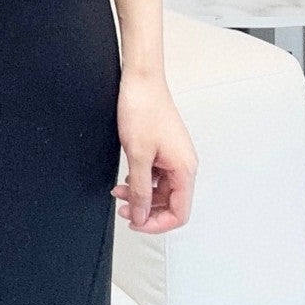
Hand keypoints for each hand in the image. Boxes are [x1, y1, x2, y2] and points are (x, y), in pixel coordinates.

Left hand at [111, 73, 197, 233]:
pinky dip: (140, 181)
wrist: (140, 81)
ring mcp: (173, 157)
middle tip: (123, 210)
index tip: (135, 222)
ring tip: (119, 193)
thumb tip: (142, 215)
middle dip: (146, 211)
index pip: (179, 213)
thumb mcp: (138, 155)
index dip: (157, 224)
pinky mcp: (163, 149)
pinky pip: (155, 176)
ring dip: (140, 196)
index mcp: (185, 169)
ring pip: (161, 191)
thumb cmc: (143, 108)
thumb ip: (140, 190)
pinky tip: (126, 179)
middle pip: (170, 204)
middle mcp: (183, 165)